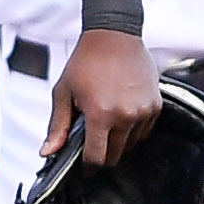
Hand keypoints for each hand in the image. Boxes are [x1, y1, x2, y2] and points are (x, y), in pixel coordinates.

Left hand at [46, 29, 159, 165]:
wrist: (114, 36)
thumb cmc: (86, 61)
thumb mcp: (63, 92)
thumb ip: (58, 126)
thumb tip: (48, 152)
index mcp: (101, 115)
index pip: (97, 158)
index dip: (88, 167)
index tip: (85, 167)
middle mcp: (126, 116)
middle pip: (115, 155)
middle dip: (102, 154)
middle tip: (92, 141)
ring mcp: (144, 112)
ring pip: (131, 144)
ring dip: (118, 141)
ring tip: (105, 121)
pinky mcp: (156, 105)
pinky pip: (144, 131)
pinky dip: (132, 130)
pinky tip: (120, 114)